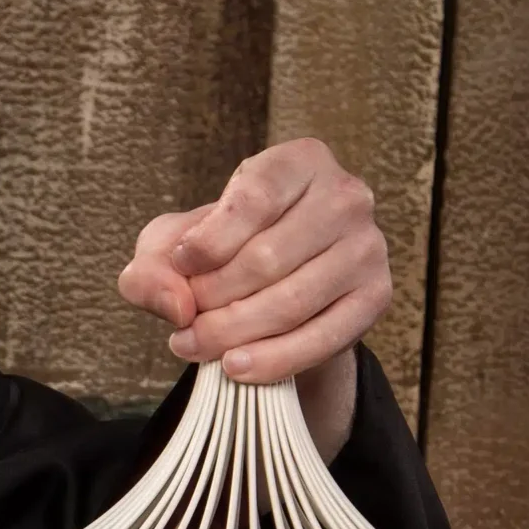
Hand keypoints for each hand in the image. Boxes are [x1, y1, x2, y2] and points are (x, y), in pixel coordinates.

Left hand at [117, 138, 388, 382]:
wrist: (276, 282)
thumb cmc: (221, 249)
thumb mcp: (173, 245)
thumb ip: (152, 266)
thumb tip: (177, 305)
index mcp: (298, 162)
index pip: (255, 197)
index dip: (208, 241)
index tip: (180, 266)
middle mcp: (344, 196)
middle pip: (267, 258)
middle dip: (212, 298)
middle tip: (183, 322)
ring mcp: (367, 247)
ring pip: (292, 302)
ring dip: (233, 332)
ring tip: (195, 345)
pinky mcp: (375, 296)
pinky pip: (323, 338)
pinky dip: (273, 360)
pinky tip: (235, 367)